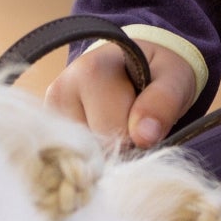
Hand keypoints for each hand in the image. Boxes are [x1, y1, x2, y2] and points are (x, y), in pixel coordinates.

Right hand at [45, 40, 197, 148]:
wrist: (137, 64)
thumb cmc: (157, 72)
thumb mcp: (174, 79)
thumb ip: (163, 103)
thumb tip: (143, 137)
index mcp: (91, 71)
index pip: (115, 131)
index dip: (138, 134)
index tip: (145, 114)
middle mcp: (61, 89)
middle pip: (95, 146)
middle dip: (121, 142)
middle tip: (131, 117)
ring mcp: (50, 110)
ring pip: (81, 156)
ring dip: (105, 148)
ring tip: (115, 119)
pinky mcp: (46, 127)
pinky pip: (71, 157)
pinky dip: (91, 152)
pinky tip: (100, 129)